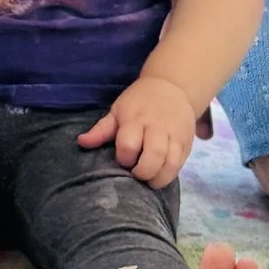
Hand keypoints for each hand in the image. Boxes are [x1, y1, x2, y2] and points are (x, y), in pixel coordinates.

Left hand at [79, 71, 197, 186]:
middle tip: (137, 175)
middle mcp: (157, 127)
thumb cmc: (139, 101)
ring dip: (159, 178)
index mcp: (136, 119)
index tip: (123, 159)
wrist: (171, 87)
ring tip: (150, 180)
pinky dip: (171, 174)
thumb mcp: (117, 110)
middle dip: (143, 172)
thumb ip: (101, 130)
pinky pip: (181, 164)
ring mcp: (175, 135)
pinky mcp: (187, 142)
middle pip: (153, 155)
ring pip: (171, 163)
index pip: (129, 144)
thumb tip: (81, 142)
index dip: (124, 158)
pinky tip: (161, 175)